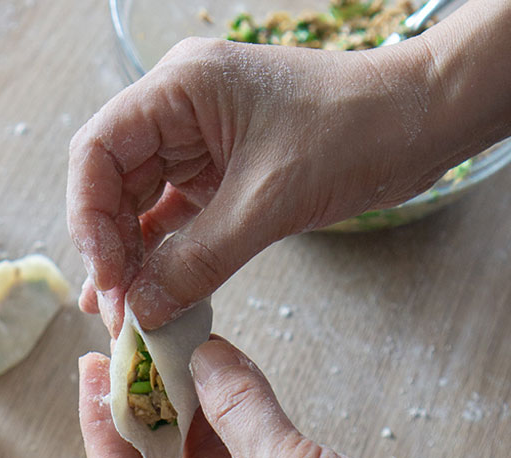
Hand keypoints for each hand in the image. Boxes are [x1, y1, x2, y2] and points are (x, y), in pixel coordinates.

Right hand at [67, 38, 445, 334]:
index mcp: (178, 89)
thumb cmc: (356, 132)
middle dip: (109, 247)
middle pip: (111, 181)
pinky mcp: (220, 172)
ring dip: (133, 258)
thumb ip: (198, 260)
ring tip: (128, 315)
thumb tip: (141, 311)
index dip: (88, 217)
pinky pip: (175, 218)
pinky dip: (165, 257)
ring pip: (139, 204)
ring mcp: (197, 142)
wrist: (422, 121)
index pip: (97, 151)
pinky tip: (155, 298)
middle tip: (118, 310)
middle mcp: (177, 111)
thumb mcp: (270, 201)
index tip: (106, 277)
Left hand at [79, 337, 510, 457]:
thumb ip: (236, 407)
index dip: (102, 427)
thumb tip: (200, 355)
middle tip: (137, 349)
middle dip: (148, 409)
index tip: (94, 371)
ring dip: (193, 407)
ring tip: (177, 349)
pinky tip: (228, 373)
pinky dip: (238, 414)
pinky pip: (250, 453)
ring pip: (207, 457)